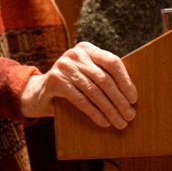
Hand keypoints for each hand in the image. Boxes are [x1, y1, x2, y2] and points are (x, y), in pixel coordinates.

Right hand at [21, 41, 137, 128]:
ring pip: (94, 91)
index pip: (112, 62)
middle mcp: (75, 53)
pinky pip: (80, 99)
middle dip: (119, 100)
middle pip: (104, 78)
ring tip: (120, 122)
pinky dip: (94, 113)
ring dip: (110, 109)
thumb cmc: (70, 86)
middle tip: (130, 116)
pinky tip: (103, 122)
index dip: (126, 81)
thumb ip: (103, 77)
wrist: (37, 93)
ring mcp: (64, 66)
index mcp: (87, 48)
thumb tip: (131, 97)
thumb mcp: (86, 76)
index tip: (134, 99)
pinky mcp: (55, 81)